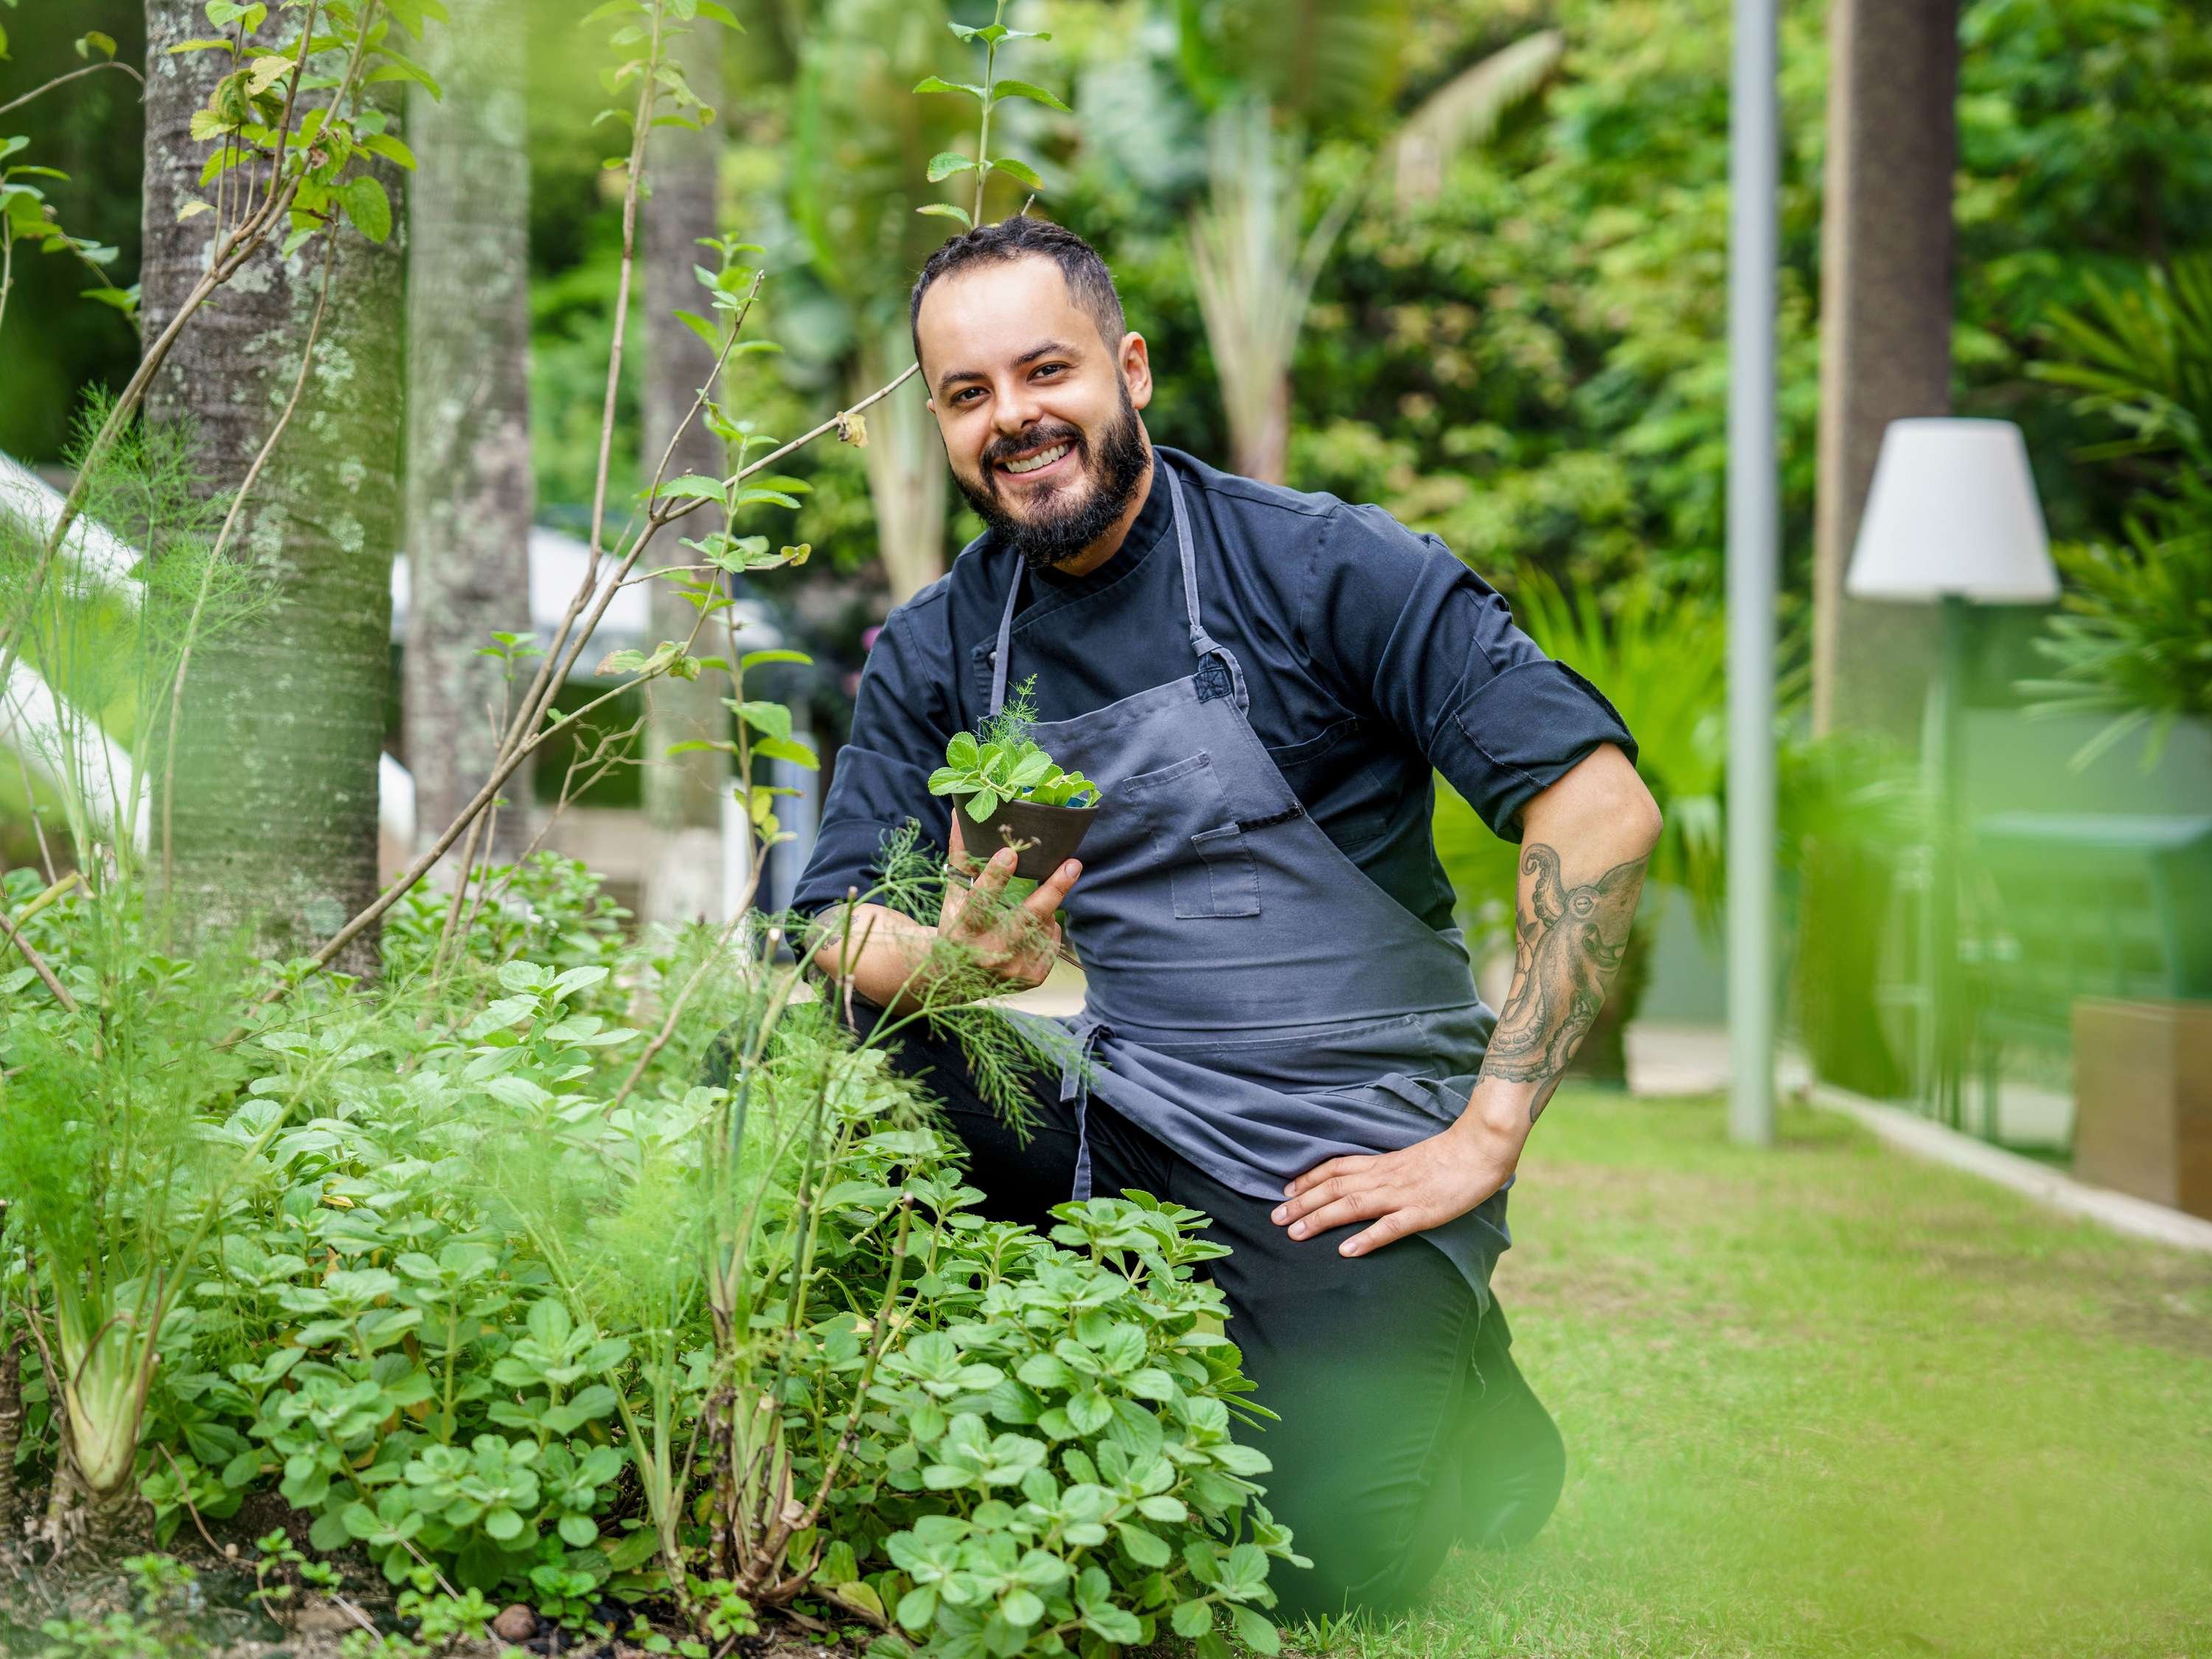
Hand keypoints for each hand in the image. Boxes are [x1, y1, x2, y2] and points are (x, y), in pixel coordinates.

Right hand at [938, 814, 1080, 990]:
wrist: (956, 978)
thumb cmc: (956, 925)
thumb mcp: (954, 894)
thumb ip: (961, 856)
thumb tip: (961, 812)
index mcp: (963, 931)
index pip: (980, 902)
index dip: (996, 878)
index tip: (1011, 853)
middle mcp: (988, 953)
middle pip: (1027, 918)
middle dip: (1053, 890)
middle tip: (1072, 864)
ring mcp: (1012, 969)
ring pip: (1044, 925)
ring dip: (1046, 907)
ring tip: (1037, 900)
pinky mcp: (1031, 977)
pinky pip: (1052, 942)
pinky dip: (1048, 928)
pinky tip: (1035, 926)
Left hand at [1271, 1090, 1528, 1257]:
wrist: (1482, 1147)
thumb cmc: (1452, 1154)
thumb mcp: (1411, 1158)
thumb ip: (1388, 1168)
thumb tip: (1368, 1180)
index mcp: (1383, 1162)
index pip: (1336, 1167)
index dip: (1308, 1179)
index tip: (1285, 1191)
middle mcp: (1385, 1177)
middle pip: (1335, 1187)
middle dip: (1302, 1203)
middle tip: (1275, 1218)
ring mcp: (1402, 1195)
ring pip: (1352, 1205)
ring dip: (1321, 1219)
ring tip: (1295, 1234)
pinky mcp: (1423, 1212)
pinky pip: (1390, 1227)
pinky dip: (1366, 1238)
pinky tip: (1346, 1251)